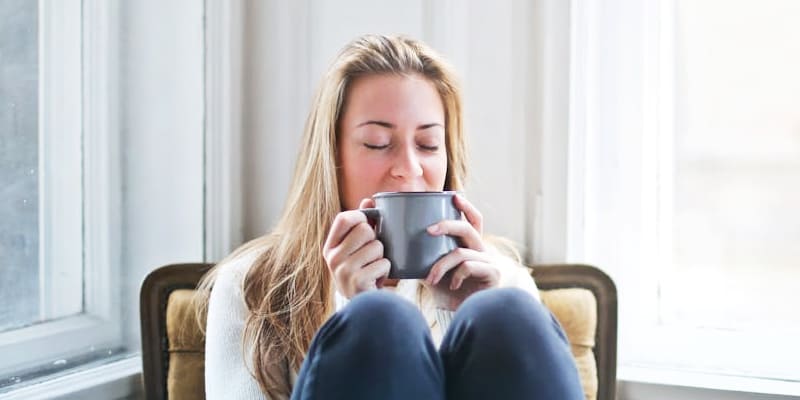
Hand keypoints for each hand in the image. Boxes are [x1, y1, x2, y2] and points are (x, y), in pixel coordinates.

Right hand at [322, 198, 390, 297]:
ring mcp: (343, 271)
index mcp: (330, 247)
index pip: (344, 218)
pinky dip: (386, 270)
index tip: (368, 225)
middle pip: (365, 230)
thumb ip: (362, 223)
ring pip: (377, 246)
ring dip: (382, 256)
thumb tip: (368, 200)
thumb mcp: (356, 248)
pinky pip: (383, 263)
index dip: (360, 217)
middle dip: (376, 240)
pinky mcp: (358, 282)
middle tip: (372, 254)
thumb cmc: (362, 271)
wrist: (363, 306)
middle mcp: (332, 258)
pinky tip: (377, 279)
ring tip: (374, 267)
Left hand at [423, 194, 499, 309]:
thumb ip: (418, 256)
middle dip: (447, 225)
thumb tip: (393, 243)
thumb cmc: (446, 292)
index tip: (453, 196)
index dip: (466, 207)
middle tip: (427, 230)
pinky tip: (451, 285)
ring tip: (429, 278)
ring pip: (461, 252)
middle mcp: (481, 250)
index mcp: (469, 245)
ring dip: (441, 265)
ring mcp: (488, 262)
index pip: (473, 220)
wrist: (460, 316)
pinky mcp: (492, 275)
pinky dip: (456, 275)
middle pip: (467, 228)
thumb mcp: (429, 270)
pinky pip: (469, 266)